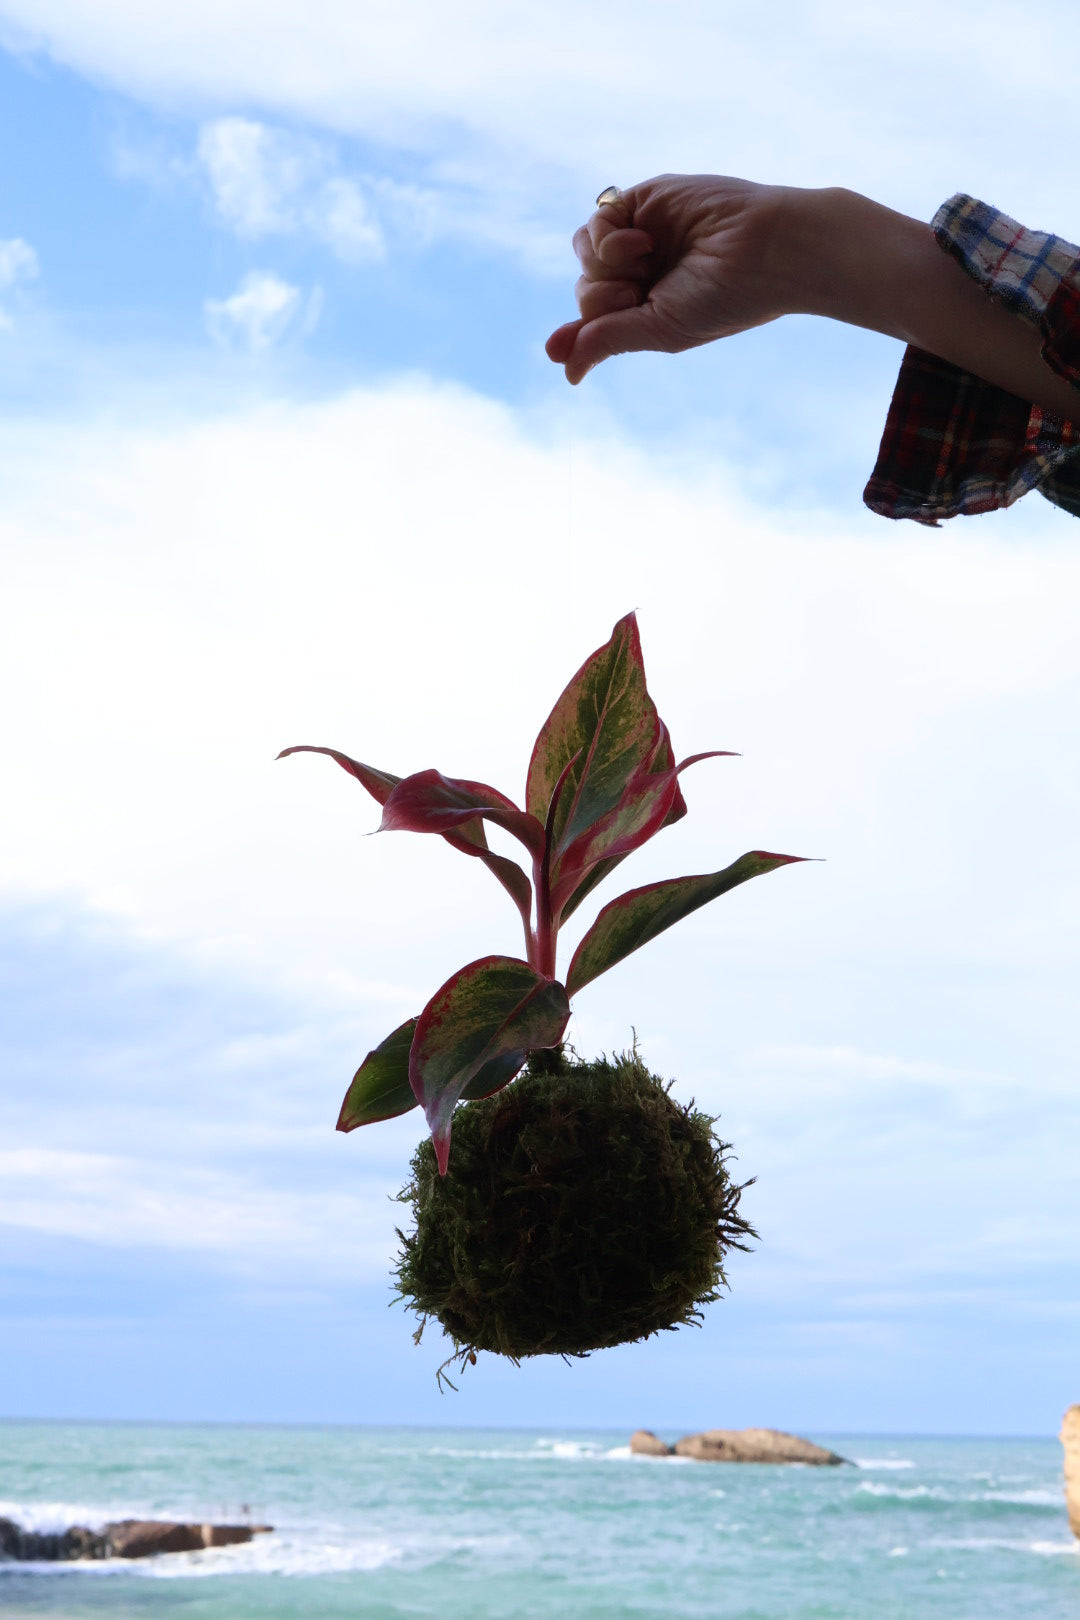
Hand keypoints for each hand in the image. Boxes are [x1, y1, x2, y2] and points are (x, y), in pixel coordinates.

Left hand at [545, 175, 794, 384]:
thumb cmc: (722, 299)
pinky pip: (597, 220)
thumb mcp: (657, 329)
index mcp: (650, 308)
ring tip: (641, 266)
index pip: (594, 318)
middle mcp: (644, 272)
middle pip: (585, 286)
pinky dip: (608, 238)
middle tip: (637, 293)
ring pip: (584, 250)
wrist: (766, 248)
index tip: (579, 339)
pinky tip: (641, 242)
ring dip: (600, 267)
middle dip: (601, 296)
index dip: (581, 329)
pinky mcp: (643, 201)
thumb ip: (605, 340)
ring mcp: (642, 235)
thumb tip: (564, 373)